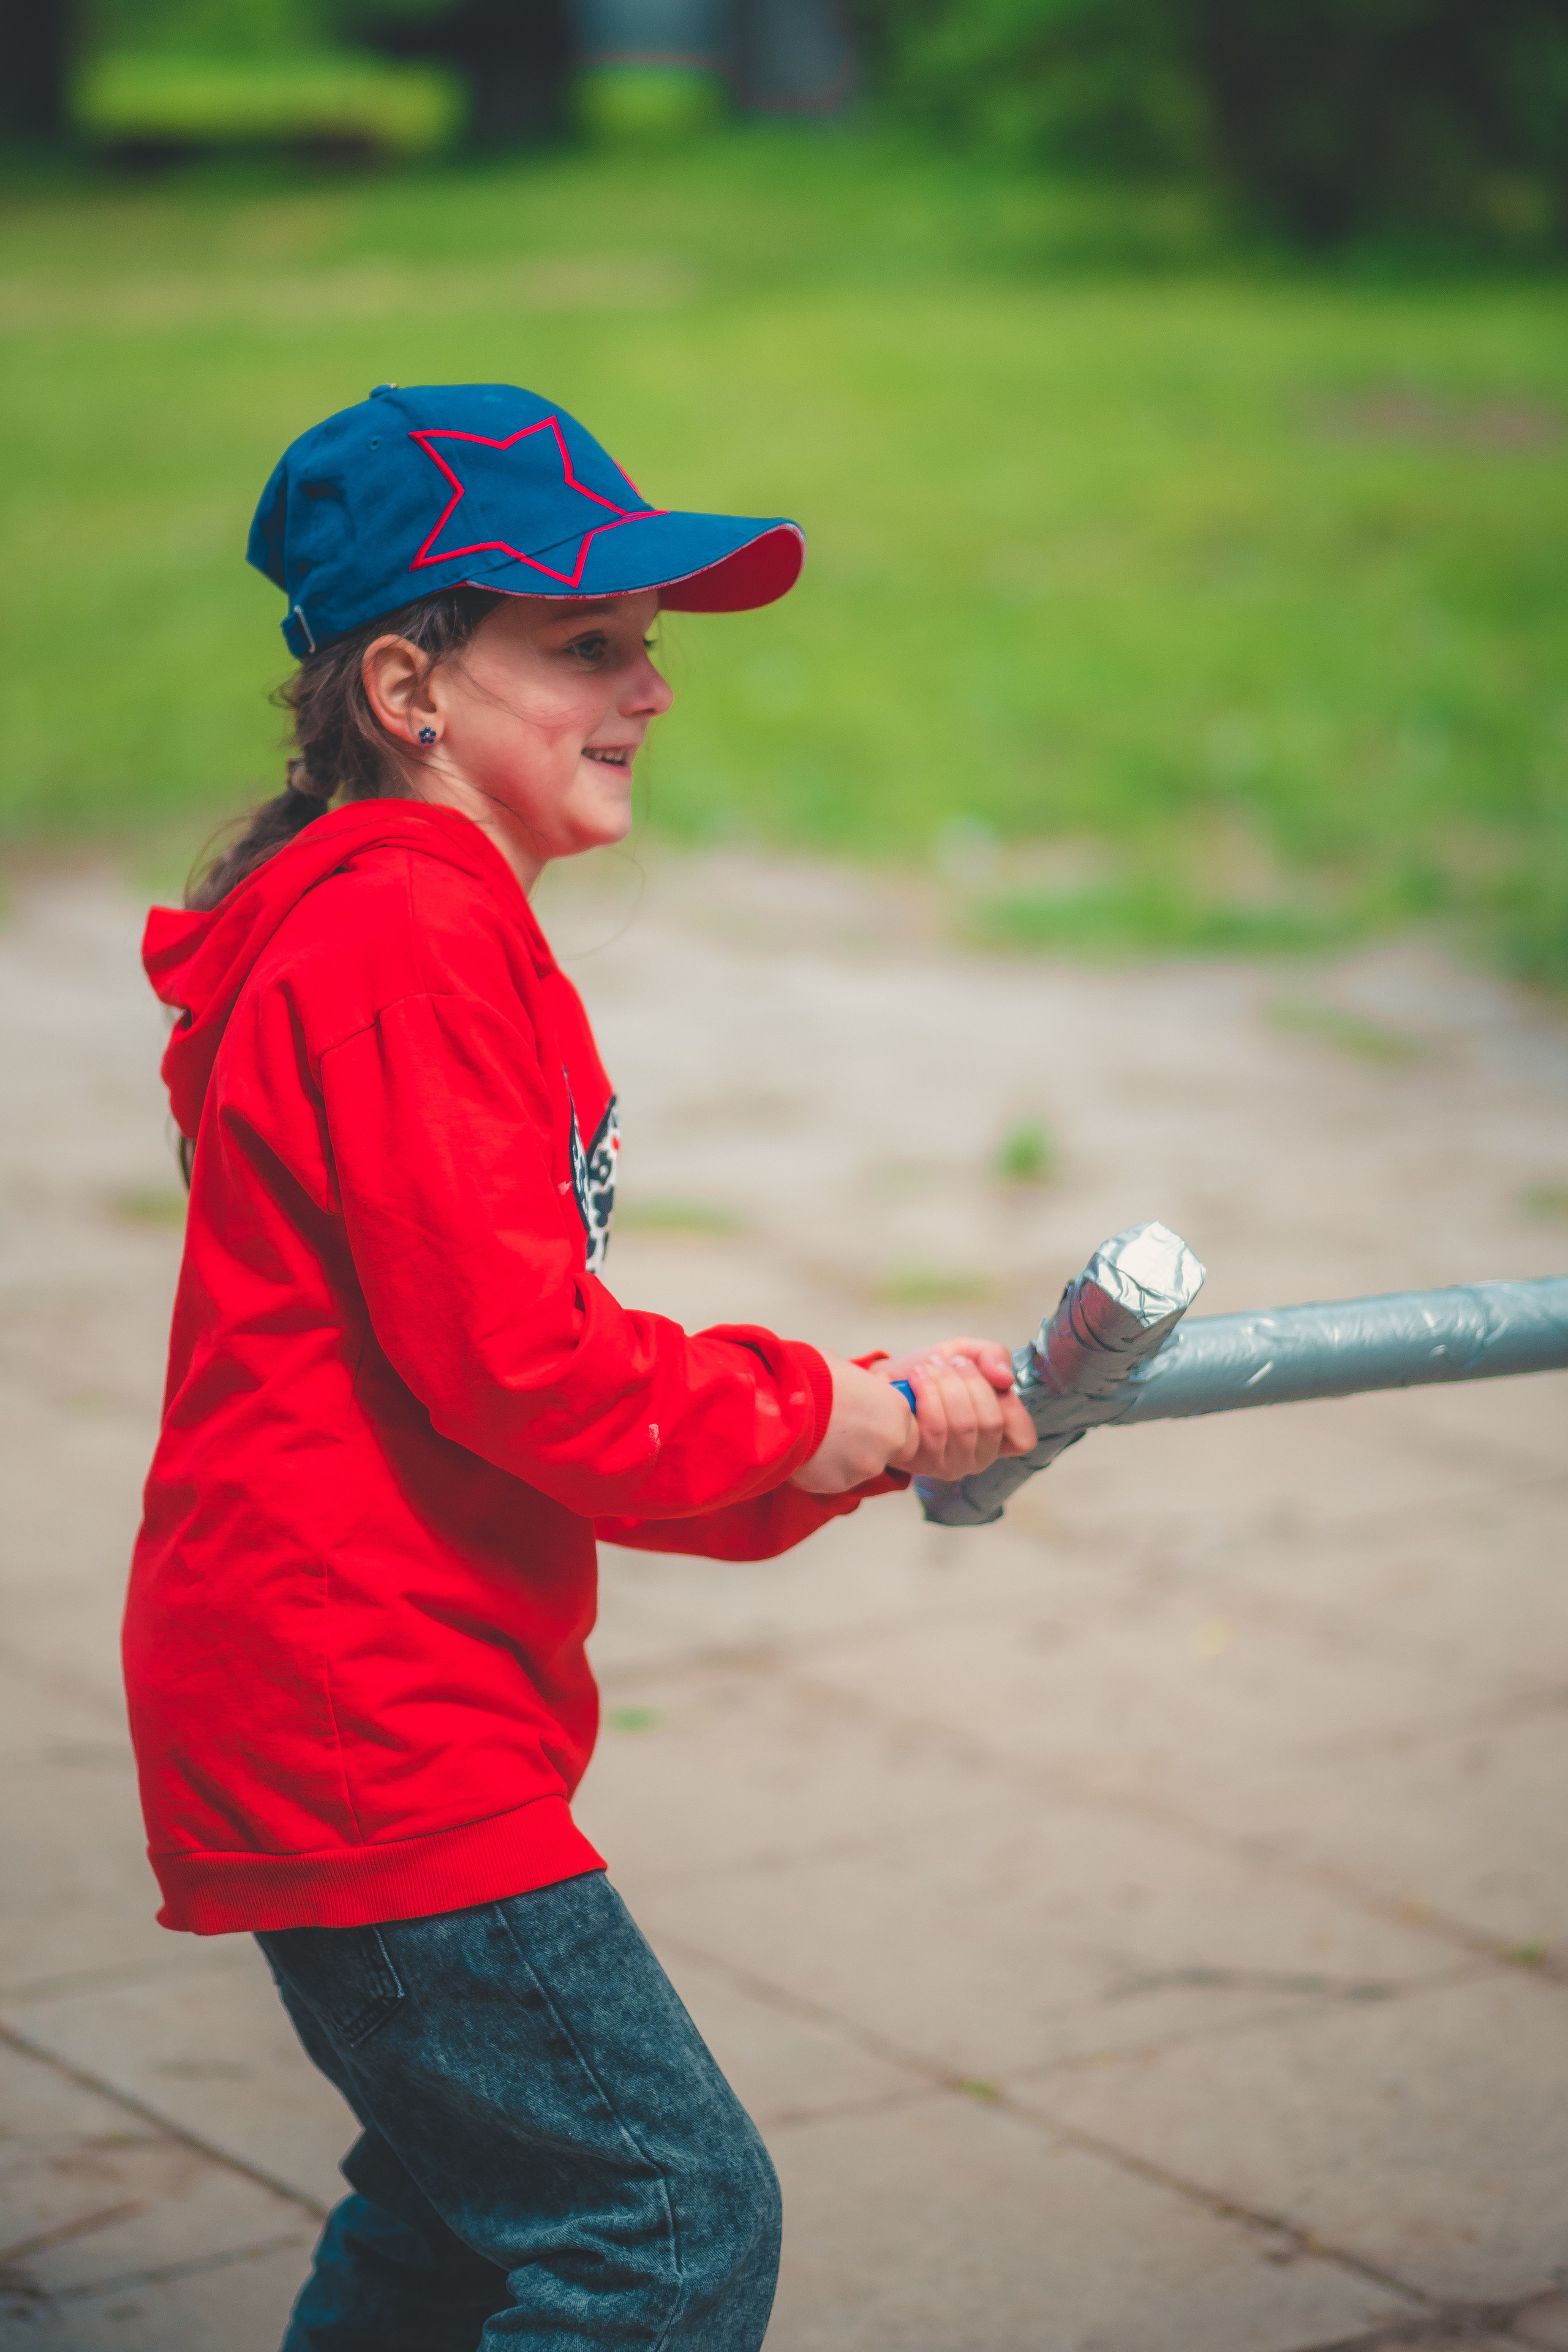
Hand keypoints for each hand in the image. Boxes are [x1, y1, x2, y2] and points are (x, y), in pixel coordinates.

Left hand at [791, 1338, 1035, 1495]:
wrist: (884, 1380)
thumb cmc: (930, 1371)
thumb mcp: (966, 1352)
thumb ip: (993, 1355)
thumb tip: (1006, 1379)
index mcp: (998, 1437)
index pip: (1023, 1438)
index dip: (1010, 1405)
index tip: (986, 1374)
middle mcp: (978, 1458)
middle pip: (991, 1422)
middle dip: (969, 1381)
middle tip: (948, 1361)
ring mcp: (950, 1465)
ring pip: (963, 1425)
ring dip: (945, 1385)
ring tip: (927, 1367)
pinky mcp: (921, 1463)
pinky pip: (934, 1429)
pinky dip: (927, 1394)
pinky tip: (915, 1379)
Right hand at [791, 1353, 917, 1494]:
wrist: (783, 1399)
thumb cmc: (813, 1375)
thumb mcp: (848, 1372)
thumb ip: (865, 1390)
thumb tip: (860, 1392)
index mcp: (897, 1410)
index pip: (910, 1432)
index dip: (889, 1428)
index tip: (871, 1423)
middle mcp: (890, 1442)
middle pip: (890, 1454)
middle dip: (872, 1447)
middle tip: (844, 1434)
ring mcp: (865, 1466)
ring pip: (860, 1468)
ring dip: (844, 1458)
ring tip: (817, 1438)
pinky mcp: (839, 1483)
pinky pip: (834, 1478)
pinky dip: (823, 1469)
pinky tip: (805, 1450)